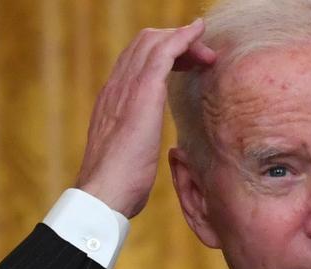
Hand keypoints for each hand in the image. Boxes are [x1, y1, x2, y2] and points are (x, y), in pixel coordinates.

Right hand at [75, 18, 215, 217]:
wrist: (104, 192)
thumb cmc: (118, 185)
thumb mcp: (126, 155)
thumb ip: (132, 142)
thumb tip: (140, 148)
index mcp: (112, 101)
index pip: (134, 62)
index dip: (162, 56)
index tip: (185, 65)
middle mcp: (116, 87)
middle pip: (143, 44)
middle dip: (176, 44)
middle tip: (201, 59)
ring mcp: (126, 87)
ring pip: (153, 42)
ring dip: (184, 40)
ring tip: (205, 54)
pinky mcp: (143, 92)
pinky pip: (164, 51)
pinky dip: (183, 37)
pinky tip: (198, 33)